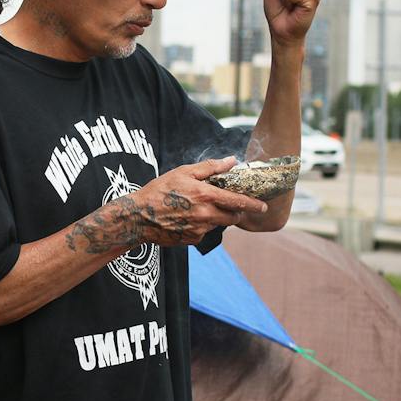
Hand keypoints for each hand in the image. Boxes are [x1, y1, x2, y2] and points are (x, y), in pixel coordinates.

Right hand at [127, 158, 267, 246]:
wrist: (138, 217)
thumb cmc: (159, 191)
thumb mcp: (183, 172)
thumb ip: (210, 167)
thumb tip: (232, 161)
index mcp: (206, 195)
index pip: (238, 201)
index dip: (253, 205)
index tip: (263, 207)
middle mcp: (206, 214)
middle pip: (233, 217)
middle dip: (236, 212)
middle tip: (230, 207)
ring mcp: (199, 229)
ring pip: (217, 224)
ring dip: (214, 218)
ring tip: (196, 209)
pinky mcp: (192, 240)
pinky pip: (203, 233)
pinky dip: (200, 226)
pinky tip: (185, 219)